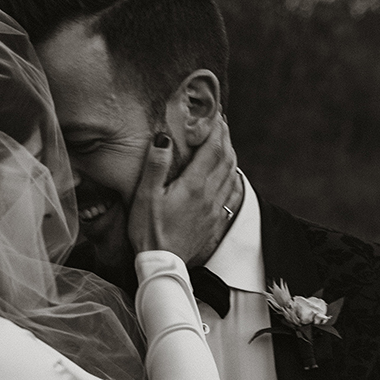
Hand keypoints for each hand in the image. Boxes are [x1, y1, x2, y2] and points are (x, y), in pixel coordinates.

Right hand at [128, 117, 238, 263]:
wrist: (164, 264)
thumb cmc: (149, 230)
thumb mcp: (146, 196)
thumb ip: (156, 165)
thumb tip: (164, 137)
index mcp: (194, 185)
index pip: (213, 149)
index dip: (217, 129)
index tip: (216, 115)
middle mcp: (210, 195)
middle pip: (226, 159)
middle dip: (226, 138)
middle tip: (221, 123)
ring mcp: (215, 209)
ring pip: (231, 175)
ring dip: (230, 155)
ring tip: (224, 142)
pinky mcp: (215, 221)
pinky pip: (231, 193)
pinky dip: (233, 177)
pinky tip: (230, 174)